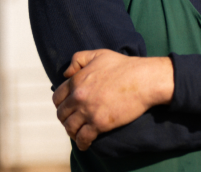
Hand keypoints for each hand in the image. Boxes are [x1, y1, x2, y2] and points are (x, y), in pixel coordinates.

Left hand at [52, 49, 173, 150]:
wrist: (143, 80)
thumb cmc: (124, 66)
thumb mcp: (99, 54)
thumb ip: (78, 59)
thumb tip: (66, 74)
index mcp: (76, 81)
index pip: (57, 97)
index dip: (61, 104)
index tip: (67, 109)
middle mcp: (78, 97)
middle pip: (62, 114)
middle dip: (65, 119)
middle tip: (72, 121)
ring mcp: (88, 111)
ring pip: (70, 127)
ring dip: (72, 132)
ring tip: (77, 134)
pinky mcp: (99, 124)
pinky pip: (83, 138)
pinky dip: (82, 143)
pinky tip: (85, 145)